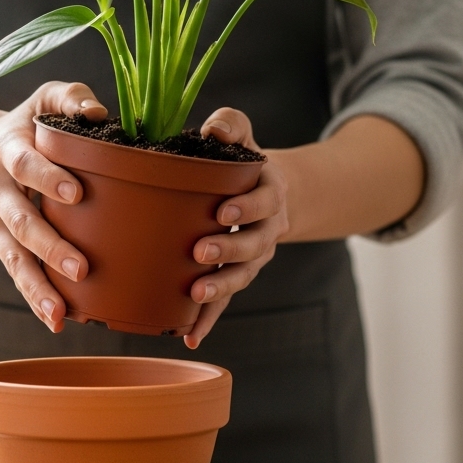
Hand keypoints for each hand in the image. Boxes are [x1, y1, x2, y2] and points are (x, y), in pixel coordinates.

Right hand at [0, 81, 107, 331]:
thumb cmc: (26, 124)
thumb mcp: (42, 98)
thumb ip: (69, 97)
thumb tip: (96, 113)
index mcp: (6, 150)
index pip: (25, 164)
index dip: (47, 177)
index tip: (77, 194)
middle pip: (19, 221)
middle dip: (48, 245)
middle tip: (81, 266)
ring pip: (13, 257)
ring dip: (36, 285)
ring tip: (59, 312)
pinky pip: (16, 273)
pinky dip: (33, 298)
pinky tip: (55, 320)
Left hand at [184, 108, 288, 348]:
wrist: (272, 193)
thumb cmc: (244, 160)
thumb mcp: (244, 136)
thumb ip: (231, 126)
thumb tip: (215, 130)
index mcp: (268, 192)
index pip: (262, 201)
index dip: (245, 208)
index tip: (223, 212)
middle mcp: (266, 228)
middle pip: (253, 244)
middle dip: (228, 250)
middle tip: (200, 253)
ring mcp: (254, 257)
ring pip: (241, 276)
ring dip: (220, 289)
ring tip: (195, 296)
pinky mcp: (238, 275)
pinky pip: (226, 301)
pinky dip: (210, 319)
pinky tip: (191, 335)